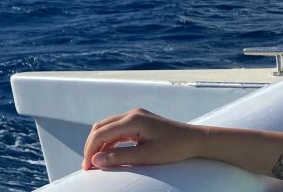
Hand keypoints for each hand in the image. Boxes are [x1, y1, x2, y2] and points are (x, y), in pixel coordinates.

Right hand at [82, 108, 203, 169]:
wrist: (194, 140)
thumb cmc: (173, 148)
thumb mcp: (145, 156)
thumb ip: (119, 158)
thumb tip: (95, 160)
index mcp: (133, 119)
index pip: (101, 133)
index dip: (90, 150)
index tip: (87, 168)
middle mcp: (133, 114)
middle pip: (102, 127)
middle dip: (92, 146)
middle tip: (88, 166)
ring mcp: (137, 116)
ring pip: (109, 128)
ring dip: (100, 144)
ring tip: (96, 163)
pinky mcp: (140, 122)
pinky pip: (119, 130)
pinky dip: (110, 142)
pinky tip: (108, 155)